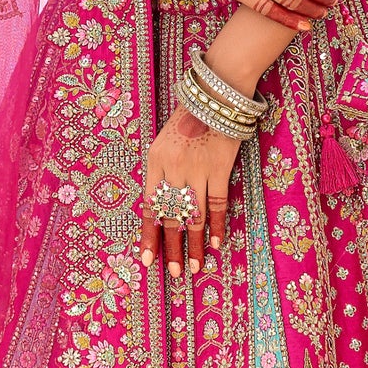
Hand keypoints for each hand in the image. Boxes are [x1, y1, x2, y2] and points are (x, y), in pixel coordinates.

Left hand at [141, 102, 240, 278]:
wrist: (214, 94)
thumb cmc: (188, 118)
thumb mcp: (164, 142)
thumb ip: (161, 173)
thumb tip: (162, 208)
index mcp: (154, 162)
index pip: (148, 207)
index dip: (148, 235)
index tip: (147, 260)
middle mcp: (173, 168)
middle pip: (170, 216)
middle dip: (170, 247)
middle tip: (173, 272)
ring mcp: (197, 169)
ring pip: (193, 215)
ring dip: (192, 244)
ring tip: (192, 266)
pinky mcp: (220, 168)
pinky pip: (217, 203)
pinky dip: (216, 225)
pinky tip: (214, 244)